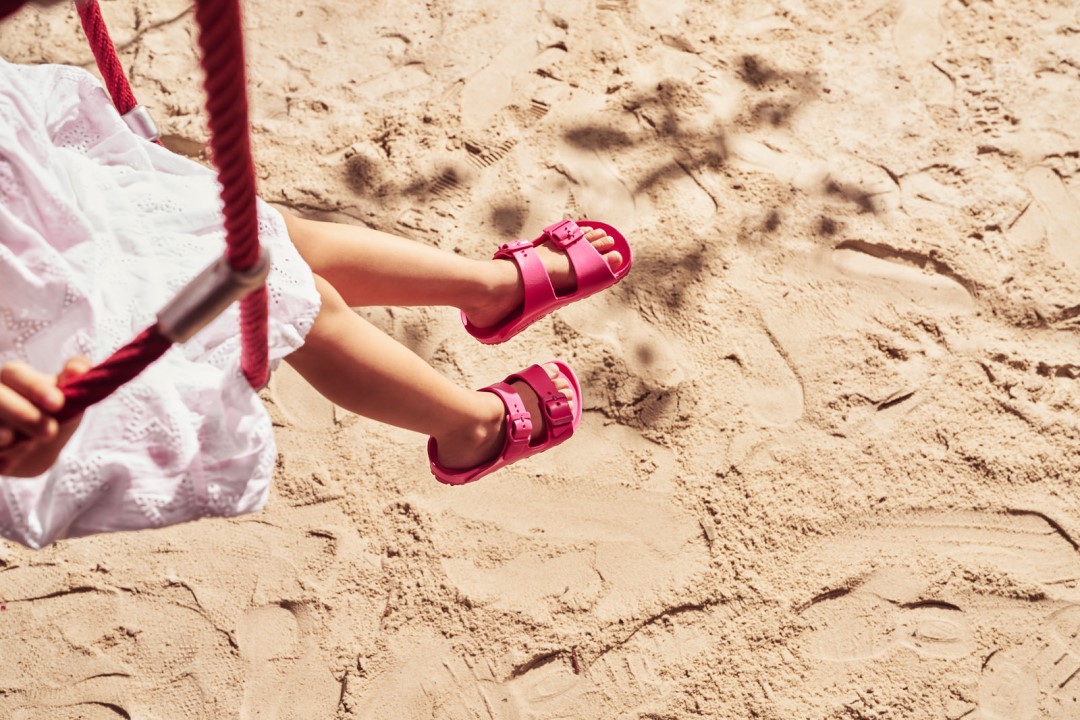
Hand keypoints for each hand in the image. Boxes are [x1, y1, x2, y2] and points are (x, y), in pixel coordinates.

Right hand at [0, 357, 91, 476]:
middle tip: (49, 431)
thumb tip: (78, 368)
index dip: (35, 387)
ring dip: (1, 432)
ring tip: (17, 442)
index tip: (58, 403)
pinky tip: (6, 464)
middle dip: (22, 413)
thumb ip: (75, 390)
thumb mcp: (67, 410)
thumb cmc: (47, 424)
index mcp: (12, 380)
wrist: (24, 458)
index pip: (16, 374)